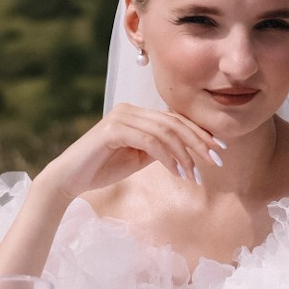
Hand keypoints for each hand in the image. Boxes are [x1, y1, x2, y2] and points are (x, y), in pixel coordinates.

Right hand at [37, 103, 221, 202]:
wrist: (69, 179)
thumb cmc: (102, 169)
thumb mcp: (138, 158)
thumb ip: (159, 149)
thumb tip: (187, 150)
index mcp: (136, 113)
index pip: (174, 119)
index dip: (199, 133)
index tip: (219, 150)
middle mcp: (129, 109)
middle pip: (174, 122)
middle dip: (199, 142)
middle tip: (216, 161)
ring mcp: (120, 117)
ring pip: (165, 131)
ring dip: (185, 154)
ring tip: (196, 174)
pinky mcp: (112, 129)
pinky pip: (149, 141)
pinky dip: (167, 157)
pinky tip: (177, 172)